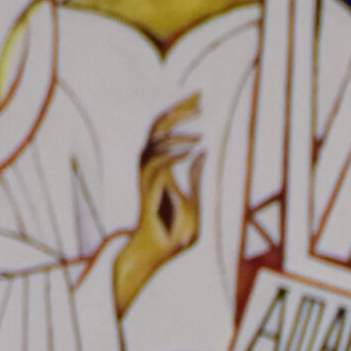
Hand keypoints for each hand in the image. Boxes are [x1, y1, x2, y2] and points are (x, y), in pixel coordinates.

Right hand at [114, 98, 203, 313]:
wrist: (161, 254)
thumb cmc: (174, 234)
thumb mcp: (194, 201)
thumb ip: (196, 178)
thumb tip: (202, 153)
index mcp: (161, 167)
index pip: (168, 129)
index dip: (182, 110)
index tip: (201, 97)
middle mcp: (150, 168)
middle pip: (159, 127)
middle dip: (179, 109)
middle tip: (200, 98)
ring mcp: (147, 178)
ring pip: (155, 142)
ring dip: (178, 135)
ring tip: (199, 137)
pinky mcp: (148, 190)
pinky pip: (157, 164)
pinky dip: (173, 154)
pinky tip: (191, 151)